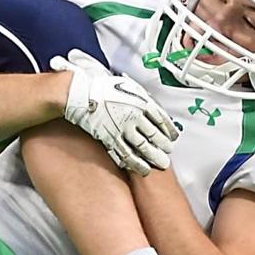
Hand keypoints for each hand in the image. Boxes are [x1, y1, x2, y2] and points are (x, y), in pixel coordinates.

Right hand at [58, 49, 177, 175]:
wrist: (82, 93)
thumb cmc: (102, 87)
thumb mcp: (128, 85)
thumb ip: (142, 97)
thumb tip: (152, 104)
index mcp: (141, 102)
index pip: (162, 119)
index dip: (169, 130)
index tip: (173, 136)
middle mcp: (135, 116)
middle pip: (155, 135)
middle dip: (164, 145)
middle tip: (168, 151)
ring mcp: (123, 128)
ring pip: (144, 147)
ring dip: (154, 156)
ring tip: (161, 163)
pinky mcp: (111, 138)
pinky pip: (127, 154)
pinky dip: (137, 163)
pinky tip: (143, 168)